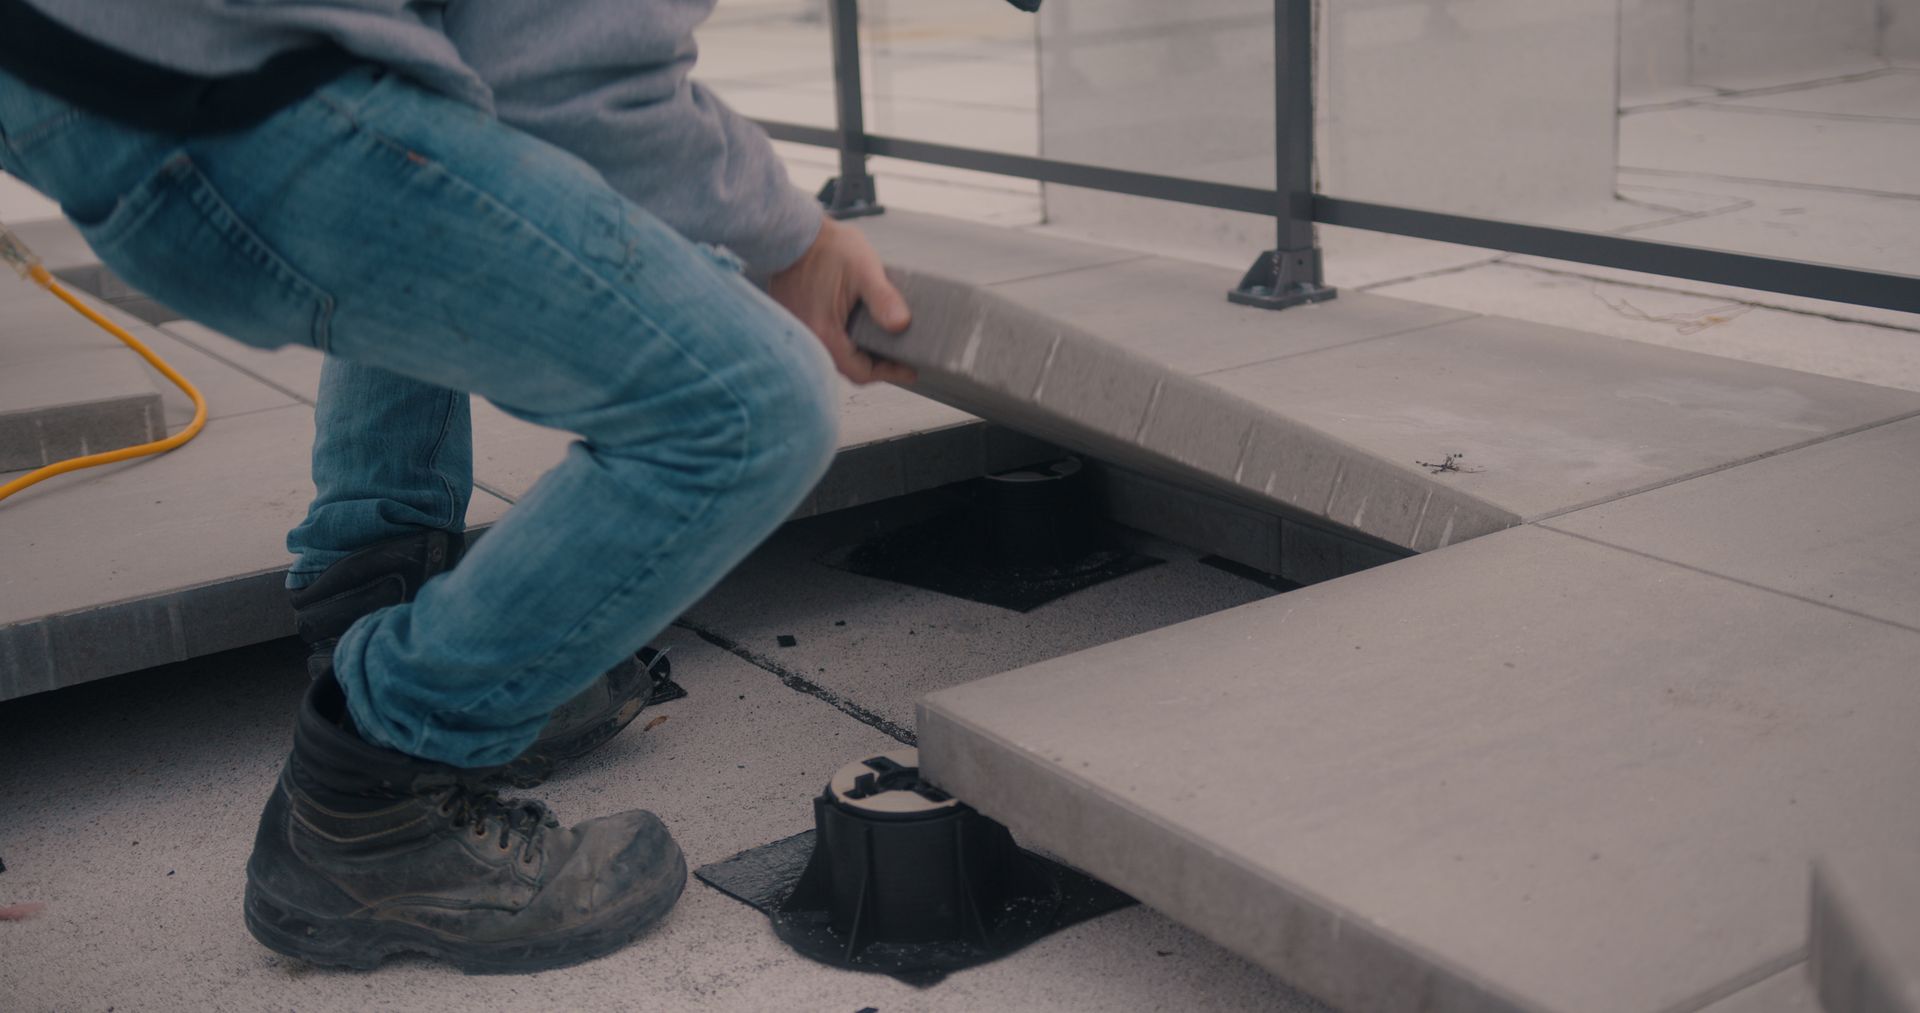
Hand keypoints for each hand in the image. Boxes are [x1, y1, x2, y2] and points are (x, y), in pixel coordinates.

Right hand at [770, 216, 914, 384]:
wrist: (792, 231)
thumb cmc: (827, 248)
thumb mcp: (864, 270)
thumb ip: (883, 298)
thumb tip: (901, 324)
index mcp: (824, 334)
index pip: (860, 372)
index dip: (888, 373)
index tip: (910, 370)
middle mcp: (808, 339)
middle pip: (847, 367)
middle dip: (875, 364)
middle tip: (900, 357)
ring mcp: (798, 330)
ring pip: (834, 355)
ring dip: (859, 351)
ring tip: (883, 343)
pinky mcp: (794, 319)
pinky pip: (822, 340)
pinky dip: (843, 340)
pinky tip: (858, 328)